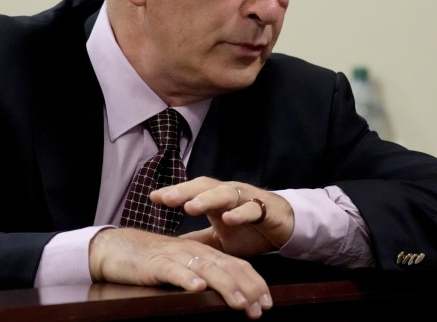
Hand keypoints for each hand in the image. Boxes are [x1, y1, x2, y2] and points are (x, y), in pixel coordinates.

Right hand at [88, 227, 271, 318]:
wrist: (115, 248)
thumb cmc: (150, 261)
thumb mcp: (182, 268)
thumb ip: (202, 276)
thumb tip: (224, 296)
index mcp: (202, 253)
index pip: (235, 265)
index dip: (254, 283)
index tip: (268, 303)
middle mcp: (193, 252)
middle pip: (227, 267)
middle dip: (248, 288)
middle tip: (262, 308)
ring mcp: (175, 256)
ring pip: (207, 269)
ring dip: (226, 286)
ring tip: (240, 302)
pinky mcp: (155, 263)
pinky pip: (173, 270)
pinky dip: (186, 278)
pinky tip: (197, 288)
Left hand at [151, 177, 293, 256]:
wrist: (284, 226)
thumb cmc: (248, 228)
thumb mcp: (218, 239)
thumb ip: (196, 241)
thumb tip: (169, 248)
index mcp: (215, 199)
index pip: (191, 191)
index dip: (173, 193)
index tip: (152, 198)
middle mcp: (228, 194)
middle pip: (203, 187)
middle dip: (184, 191)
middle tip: (166, 198)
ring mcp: (246, 199)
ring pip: (225, 194)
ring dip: (207, 199)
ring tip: (191, 207)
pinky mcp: (265, 208)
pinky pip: (251, 209)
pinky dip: (240, 213)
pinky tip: (228, 219)